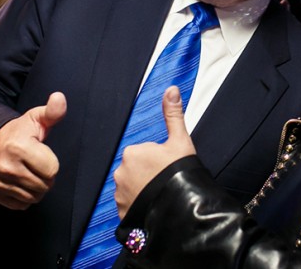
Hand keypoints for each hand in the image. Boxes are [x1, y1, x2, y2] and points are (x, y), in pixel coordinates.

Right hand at [0, 92, 66, 209]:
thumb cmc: (20, 132)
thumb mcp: (37, 118)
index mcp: (19, 148)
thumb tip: (59, 98)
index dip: (52, 163)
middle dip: (46, 177)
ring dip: (37, 188)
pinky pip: (22, 205)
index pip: (52, 170)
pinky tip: (21, 182)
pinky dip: (25, 196)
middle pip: (44, 186)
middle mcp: (6, 167)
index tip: (42, 154)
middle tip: (37, 165)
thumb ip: (52, 111)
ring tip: (30, 172)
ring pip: (34, 198)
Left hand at [114, 86, 194, 217]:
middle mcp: (121, 172)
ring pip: (132, 186)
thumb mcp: (180, 141)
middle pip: (137, 169)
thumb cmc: (180, 174)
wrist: (180, 209)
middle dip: (149, 174)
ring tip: (160, 194)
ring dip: (143, 190)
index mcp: (133, 152)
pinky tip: (153, 206)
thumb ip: (173, 115)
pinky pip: (130, 204)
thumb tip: (171, 89)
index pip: (145, 152)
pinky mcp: (122, 211)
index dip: (159, 159)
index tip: (169, 167)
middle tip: (166, 180)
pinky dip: (139, 204)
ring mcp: (120, 193)